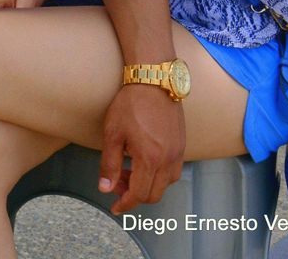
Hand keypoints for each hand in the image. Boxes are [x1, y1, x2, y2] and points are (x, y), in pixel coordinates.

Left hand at [98, 84, 184, 213]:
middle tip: (116, 183)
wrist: (154, 80)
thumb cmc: (130, 104)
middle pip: (154, 194)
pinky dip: (157, 174)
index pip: (139, 194)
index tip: (114, 207)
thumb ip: (109, 164)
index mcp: (150, 159)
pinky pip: (173, 171)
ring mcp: (178, 153)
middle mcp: (168, 160)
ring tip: (127, 170)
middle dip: (134, 195)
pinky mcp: (182, 145)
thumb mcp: (112, 133)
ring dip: (147, 185)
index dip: (125, 204)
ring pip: (165, 184)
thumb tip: (105, 188)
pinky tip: (142, 161)